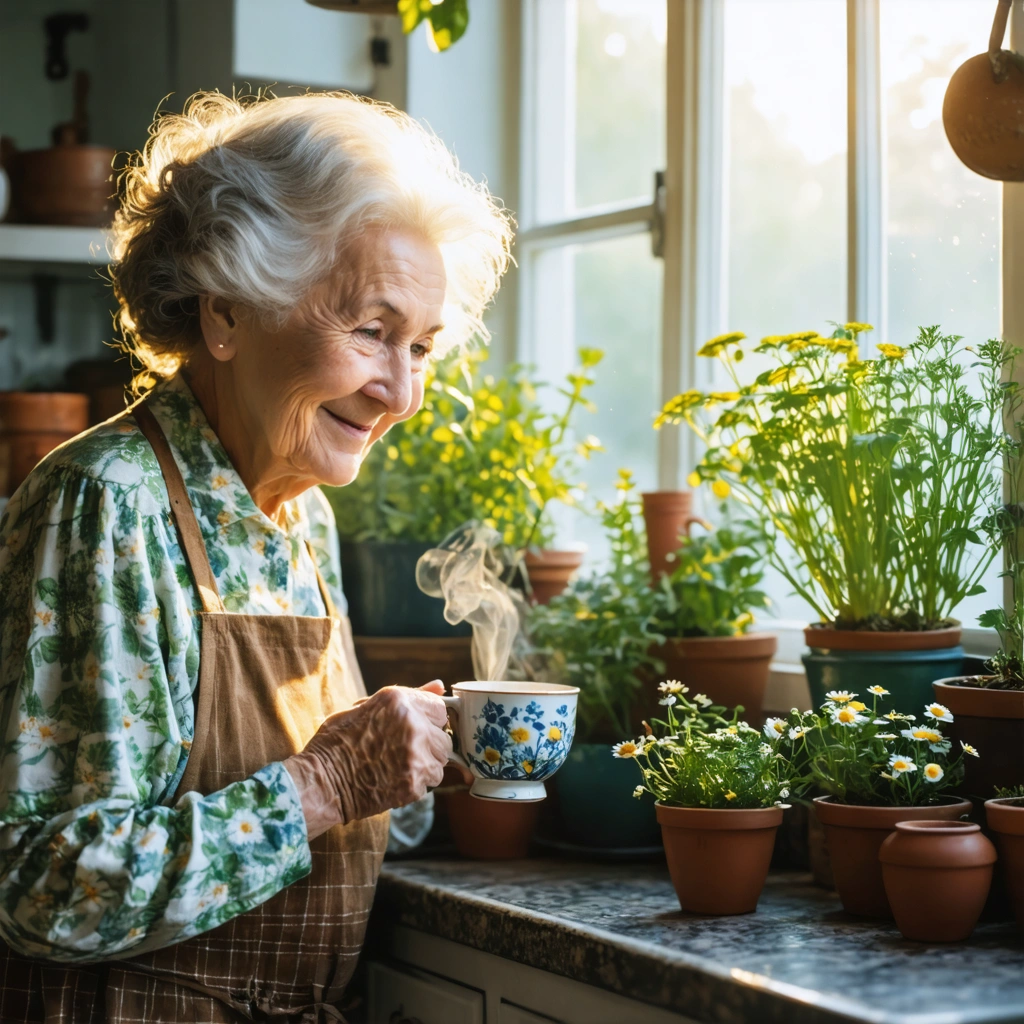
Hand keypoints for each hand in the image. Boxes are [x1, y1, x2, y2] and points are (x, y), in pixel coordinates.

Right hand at [284, 680, 451, 840]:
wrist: (320, 782)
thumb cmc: (337, 742)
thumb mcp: (367, 707)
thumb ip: (409, 696)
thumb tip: (439, 686)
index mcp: (399, 701)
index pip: (440, 709)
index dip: (429, 721)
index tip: (416, 729)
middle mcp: (412, 725)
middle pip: (444, 738)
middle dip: (429, 745)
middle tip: (404, 751)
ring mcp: (415, 756)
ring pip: (440, 763)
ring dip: (425, 766)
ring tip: (398, 766)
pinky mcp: (413, 784)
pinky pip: (429, 783)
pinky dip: (416, 784)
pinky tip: (394, 780)